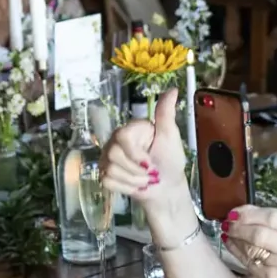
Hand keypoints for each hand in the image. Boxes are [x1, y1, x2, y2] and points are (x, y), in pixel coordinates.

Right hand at [100, 88, 191, 226]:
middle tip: (150, 171)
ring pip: (111, 170)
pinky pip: (108, 181)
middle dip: (137, 170)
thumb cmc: (170, 161)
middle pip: (114, 154)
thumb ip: (166, 114)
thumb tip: (172, 89)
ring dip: (134, 179)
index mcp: (131, 129)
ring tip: (145, 178)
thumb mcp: (170, 137)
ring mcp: (108, 158)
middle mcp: (115, 141)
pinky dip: (126, 187)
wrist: (166, 188)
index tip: (150, 161)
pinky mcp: (105, 174)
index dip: (135, 153)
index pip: (122, 136)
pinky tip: (135, 184)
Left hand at [220, 204, 276, 277]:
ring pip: (252, 248)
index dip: (251, 213)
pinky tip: (230, 243)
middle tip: (228, 221)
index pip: (275, 218)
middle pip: (261, 234)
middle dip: (240, 226)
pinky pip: (248, 262)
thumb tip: (247, 212)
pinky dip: (236, 250)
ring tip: (228, 230)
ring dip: (235, 237)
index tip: (237, 211)